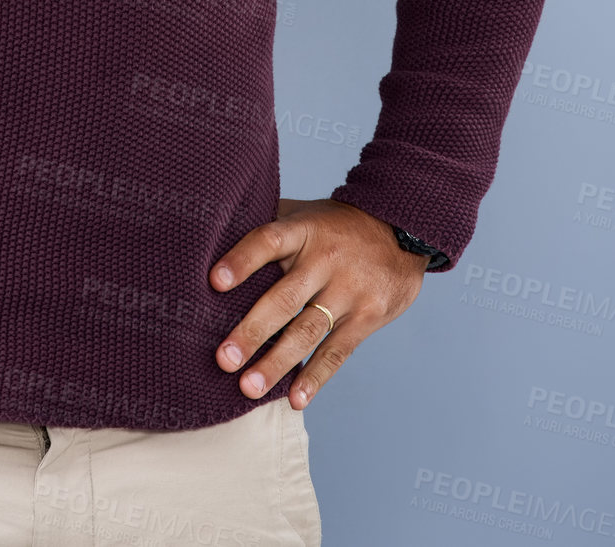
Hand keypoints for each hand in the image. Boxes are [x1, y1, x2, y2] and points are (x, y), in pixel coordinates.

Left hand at [208, 197, 431, 409]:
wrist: (401, 228)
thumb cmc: (336, 225)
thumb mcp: (305, 214)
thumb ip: (270, 226)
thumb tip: (214, 236)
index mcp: (304, 231)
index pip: (268, 241)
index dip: (242, 260)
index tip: (214, 282)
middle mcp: (325, 261)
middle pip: (284, 298)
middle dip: (252, 331)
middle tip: (224, 359)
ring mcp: (348, 291)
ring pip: (307, 332)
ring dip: (277, 363)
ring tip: (248, 387)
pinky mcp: (367, 317)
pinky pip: (337, 351)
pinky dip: (315, 377)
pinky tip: (295, 400)